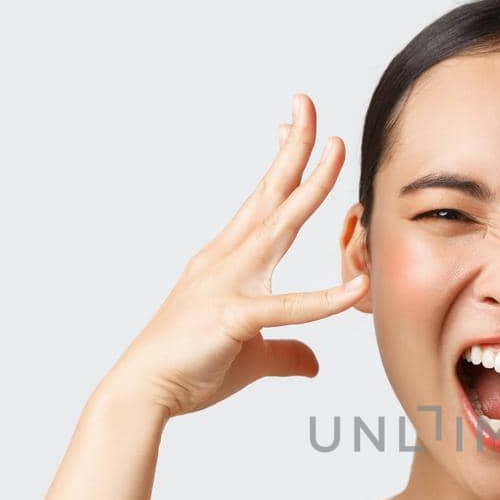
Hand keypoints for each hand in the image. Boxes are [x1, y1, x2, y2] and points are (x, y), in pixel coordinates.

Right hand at [104, 93, 367, 418]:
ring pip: (277, 226)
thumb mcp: (252, 358)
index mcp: (228, 262)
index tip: (298, 129)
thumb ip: (288, 352)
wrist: (142, 392)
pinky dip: (325, 298)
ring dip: (310, 187)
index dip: (283, 165)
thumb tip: (314, 363)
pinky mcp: (234, 320)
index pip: (262, 202)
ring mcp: (228, 286)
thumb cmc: (188, 369)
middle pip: (269, 195)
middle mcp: (226, 261)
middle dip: (294, 149)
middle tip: (311, 106)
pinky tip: (357, 286)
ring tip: (337, 150)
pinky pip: (288, 307)